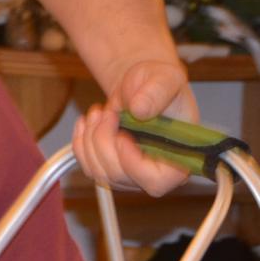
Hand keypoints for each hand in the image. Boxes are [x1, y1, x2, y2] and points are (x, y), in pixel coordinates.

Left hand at [71, 58, 196, 195]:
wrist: (140, 84)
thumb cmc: (159, 83)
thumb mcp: (165, 78)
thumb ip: (157, 92)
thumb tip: (139, 110)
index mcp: (180, 158)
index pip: (156, 182)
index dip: (133, 164)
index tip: (121, 136)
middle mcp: (155, 172)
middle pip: (120, 176)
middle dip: (104, 141)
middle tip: (106, 111)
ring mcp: (130, 173)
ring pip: (99, 173)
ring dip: (90, 139)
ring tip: (98, 111)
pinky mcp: (109, 167)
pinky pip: (87, 165)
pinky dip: (80, 142)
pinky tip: (86, 121)